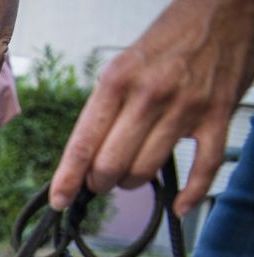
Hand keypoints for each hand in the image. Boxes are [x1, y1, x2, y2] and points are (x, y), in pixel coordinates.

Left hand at [49, 0, 253, 216]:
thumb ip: (106, 109)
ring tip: (131, 173)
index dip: (68, 178)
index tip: (60, 200)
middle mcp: (149, 95)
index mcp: (117, 81)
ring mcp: (186, 107)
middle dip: (100, 181)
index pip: (83, 143)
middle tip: (100, 178)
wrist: (226, 8)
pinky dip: (190, 194)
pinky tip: (179, 207)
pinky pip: (204, 167)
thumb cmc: (168, 39)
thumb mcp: (123, 65)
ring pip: (146, 170)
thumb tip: (86, 156)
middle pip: (111, 164)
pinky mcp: (218, 115)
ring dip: (132, 182)